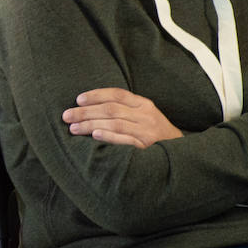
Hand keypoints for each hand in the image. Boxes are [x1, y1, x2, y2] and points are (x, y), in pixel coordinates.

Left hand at [62, 88, 181, 147]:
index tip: (78, 99)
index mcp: (144, 104)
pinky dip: (109, 136)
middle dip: (85, 112)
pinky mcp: (147, 147)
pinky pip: (125, 140)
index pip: (117, 94)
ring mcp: (147, 131)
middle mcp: (146, 115)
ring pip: (114, 123)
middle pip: (110, 109)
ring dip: (90, 125)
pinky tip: (94, 135)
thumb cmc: (154, 132)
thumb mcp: (144, 114)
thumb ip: (124, 108)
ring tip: (73, 128)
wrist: (181, 153)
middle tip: (66, 115)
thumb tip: (89, 105)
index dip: (95, 95)